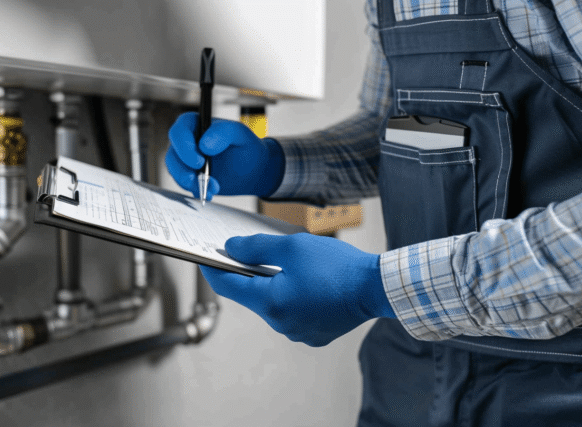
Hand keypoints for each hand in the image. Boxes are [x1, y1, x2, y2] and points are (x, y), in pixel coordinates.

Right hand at [165, 112, 284, 200]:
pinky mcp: (188, 175)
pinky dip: (195, 190)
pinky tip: (210, 193)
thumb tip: (203, 145)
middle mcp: (186, 141)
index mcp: (195, 124)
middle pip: (172, 154)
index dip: (184, 147)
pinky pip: (183, 184)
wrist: (251, 169)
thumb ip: (222, 133)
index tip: (199, 161)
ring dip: (190, 182)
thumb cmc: (244, 146)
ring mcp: (185, 160)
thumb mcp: (239, 133)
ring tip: (212, 188)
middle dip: (182, 169)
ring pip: (175, 172)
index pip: (179, 132)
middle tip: (198, 178)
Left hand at [200, 233, 394, 346]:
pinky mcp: (313, 336)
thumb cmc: (337, 266)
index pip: (227, 287)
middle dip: (250, 275)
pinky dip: (293, 299)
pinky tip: (307, 283)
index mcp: (271, 302)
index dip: (213, 270)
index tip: (205, 258)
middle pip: (252, 296)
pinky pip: (293, 315)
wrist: (377, 288)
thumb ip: (256, 247)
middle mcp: (280, 323)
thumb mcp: (292, 246)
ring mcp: (297, 333)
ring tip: (290, 266)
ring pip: (273, 305)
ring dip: (274, 287)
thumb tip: (231, 248)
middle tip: (252, 252)